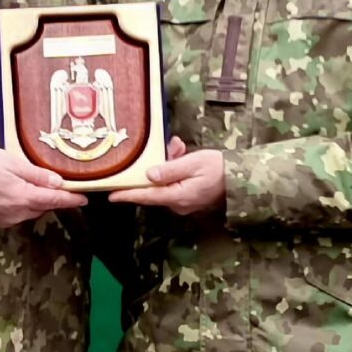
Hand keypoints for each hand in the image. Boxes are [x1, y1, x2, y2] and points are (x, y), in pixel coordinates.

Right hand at [0, 148, 86, 227]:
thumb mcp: (11, 163)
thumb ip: (36, 175)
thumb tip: (58, 183)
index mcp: (23, 197)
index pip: (54, 200)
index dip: (71, 199)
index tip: (84, 198)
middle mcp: (16, 214)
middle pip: (43, 207)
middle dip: (54, 198)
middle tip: (62, 186)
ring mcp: (5, 220)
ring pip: (30, 212)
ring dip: (38, 202)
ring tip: (38, 187)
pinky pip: (17, 215)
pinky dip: (23, 205)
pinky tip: (19, 194)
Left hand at [108, 148, 224, 214]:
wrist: (241, 178)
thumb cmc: (219, 168)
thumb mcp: (193, 163)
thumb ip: (170, 169)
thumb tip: (148, 174)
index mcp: (178, 196)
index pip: (147, 196)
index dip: (128, 194)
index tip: (111, 195)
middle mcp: (177, 203)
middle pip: (154, 187)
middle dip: (153, 168)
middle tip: (170, 150)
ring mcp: (182, 202)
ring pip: (164, 183)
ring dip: (168, 164)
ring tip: (179, 148)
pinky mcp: (187, 197)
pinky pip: (173, 183)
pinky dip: (174, 169)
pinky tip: (182, 154)